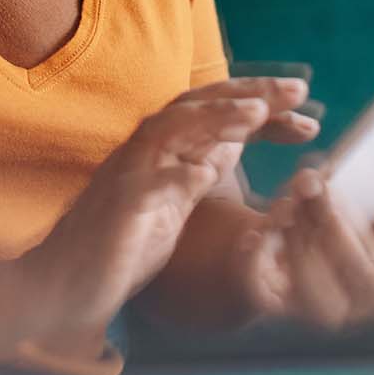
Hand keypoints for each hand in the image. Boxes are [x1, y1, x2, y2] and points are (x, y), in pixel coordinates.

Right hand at [17, 77, 320, 333]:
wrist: (66, 284)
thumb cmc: (121, 244)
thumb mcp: (175, 202)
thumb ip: (199, 169)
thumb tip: (234, 143)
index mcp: (167, 149)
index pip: (219, 113)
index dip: (264, 110)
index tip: (306, 118)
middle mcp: (149, 149)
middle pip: (202, 103)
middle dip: (251, 93)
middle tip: (298, 90)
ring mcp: (132, 170)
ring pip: (176, 124)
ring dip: (218, 113)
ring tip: (259, 110)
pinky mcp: (121, 201)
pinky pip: (151, 175)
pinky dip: (180, 166)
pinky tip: (209, 167)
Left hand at [235, 120, 373, 331]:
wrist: (286, 260)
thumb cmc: (353, 225)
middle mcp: (371, 299)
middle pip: (363, 271)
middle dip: (337, 221)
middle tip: (315, 178)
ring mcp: (325, 308)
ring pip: (313, 279)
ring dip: (299, 228)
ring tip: (290, 190)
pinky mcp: (277, 304)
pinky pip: (266, 285)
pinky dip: (261, 253)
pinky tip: (256, 230)